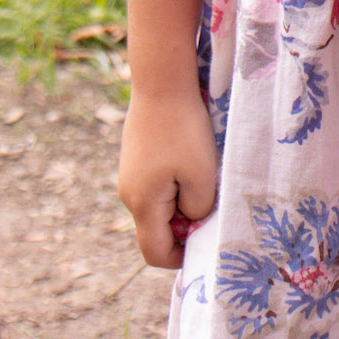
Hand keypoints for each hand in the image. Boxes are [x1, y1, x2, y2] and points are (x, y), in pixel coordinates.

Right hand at [117, 88, 218, 268]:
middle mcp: (129, 193)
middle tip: (210, 203)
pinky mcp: (135, 155)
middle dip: (184, 225)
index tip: (205, 240)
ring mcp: (129, 173)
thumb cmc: (184, 129)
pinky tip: (190, 157)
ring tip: (202, 175)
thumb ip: (198, 209)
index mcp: (142, 204)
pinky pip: (155, 183)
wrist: (162, 80)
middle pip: (156, 229)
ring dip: (181, 200)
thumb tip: (192, 220)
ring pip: (157, 204)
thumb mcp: (201, 175)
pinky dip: (174, 181)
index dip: (181, 257)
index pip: (155, 253)